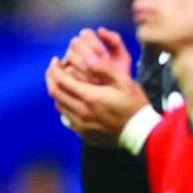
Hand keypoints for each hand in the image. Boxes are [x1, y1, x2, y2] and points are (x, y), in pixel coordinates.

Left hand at [45, 28, 147, 146]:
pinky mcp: (84, 134)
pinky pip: (67, 119)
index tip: (55, 61)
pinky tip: (72, 102)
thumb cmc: (135, 104)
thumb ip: (104, 69)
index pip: (61, 80)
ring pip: (59, 106)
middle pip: (55, 93)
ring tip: (62, 84)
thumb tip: (86, 58)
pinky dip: (65, 107)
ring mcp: (81, 124)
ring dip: (57, 93)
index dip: (55, 69)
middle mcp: (81, 112)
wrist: (141, 132)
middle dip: (51, 78)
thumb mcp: (124, 81)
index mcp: (89, 96)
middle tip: (53, 69)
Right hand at [60, 27, 132, 82]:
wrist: (116, 92)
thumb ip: (114, 41)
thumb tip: (100, 30)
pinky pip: (67, 72)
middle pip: (75, 44)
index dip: (94, 43)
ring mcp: (69, 61)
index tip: (104, 54)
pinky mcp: (65, 74)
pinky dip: (79, 78)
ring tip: (97, 77)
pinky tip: (90, 85)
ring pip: (70, 57)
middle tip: (99, 66)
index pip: (86, 34)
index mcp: (90, 40)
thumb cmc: (119, 71)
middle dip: (87, 54)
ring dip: (83, 66)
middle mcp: (77, 48)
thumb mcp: (122, 57)